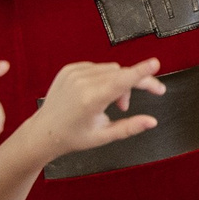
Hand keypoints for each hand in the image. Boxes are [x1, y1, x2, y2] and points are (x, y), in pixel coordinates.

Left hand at [32, 58, 165, 154]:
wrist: (44, 131)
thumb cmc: (72, 136)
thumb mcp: (104, 136)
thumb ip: (130, 127)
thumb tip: (151, 122)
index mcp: (91, 100)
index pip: (122, 81)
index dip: (141, 72)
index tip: (154, 63)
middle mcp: (82, 83)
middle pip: (121, 74)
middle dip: (135, 84)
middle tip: (138, 100)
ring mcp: (74, 73)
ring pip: (111, 69)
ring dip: (119, 82)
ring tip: (113, 103)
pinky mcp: (69, 69)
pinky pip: (97, 67)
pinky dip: (104, 78)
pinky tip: (98, 93)